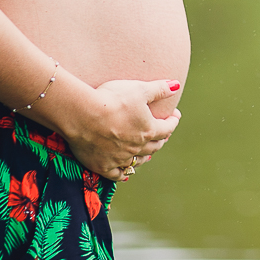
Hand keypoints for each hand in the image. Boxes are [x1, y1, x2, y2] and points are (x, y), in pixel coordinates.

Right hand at [63, 78, 181, 181]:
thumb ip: (159, 89)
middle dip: (160, 139)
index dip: (173, 121)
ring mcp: (120, 158)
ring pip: (138, 161)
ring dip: (145, 156)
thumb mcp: (139, 89)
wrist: (82, 115)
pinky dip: (123, 173)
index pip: (167, 128)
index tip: (175, 115)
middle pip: (154, 146)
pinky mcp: (103, 166)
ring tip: (148, 152)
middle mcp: (137, 147)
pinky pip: (117, 174)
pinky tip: (125, 173)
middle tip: (162, 134)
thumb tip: (176, 85)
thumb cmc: (112, 99)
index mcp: (148, 130)